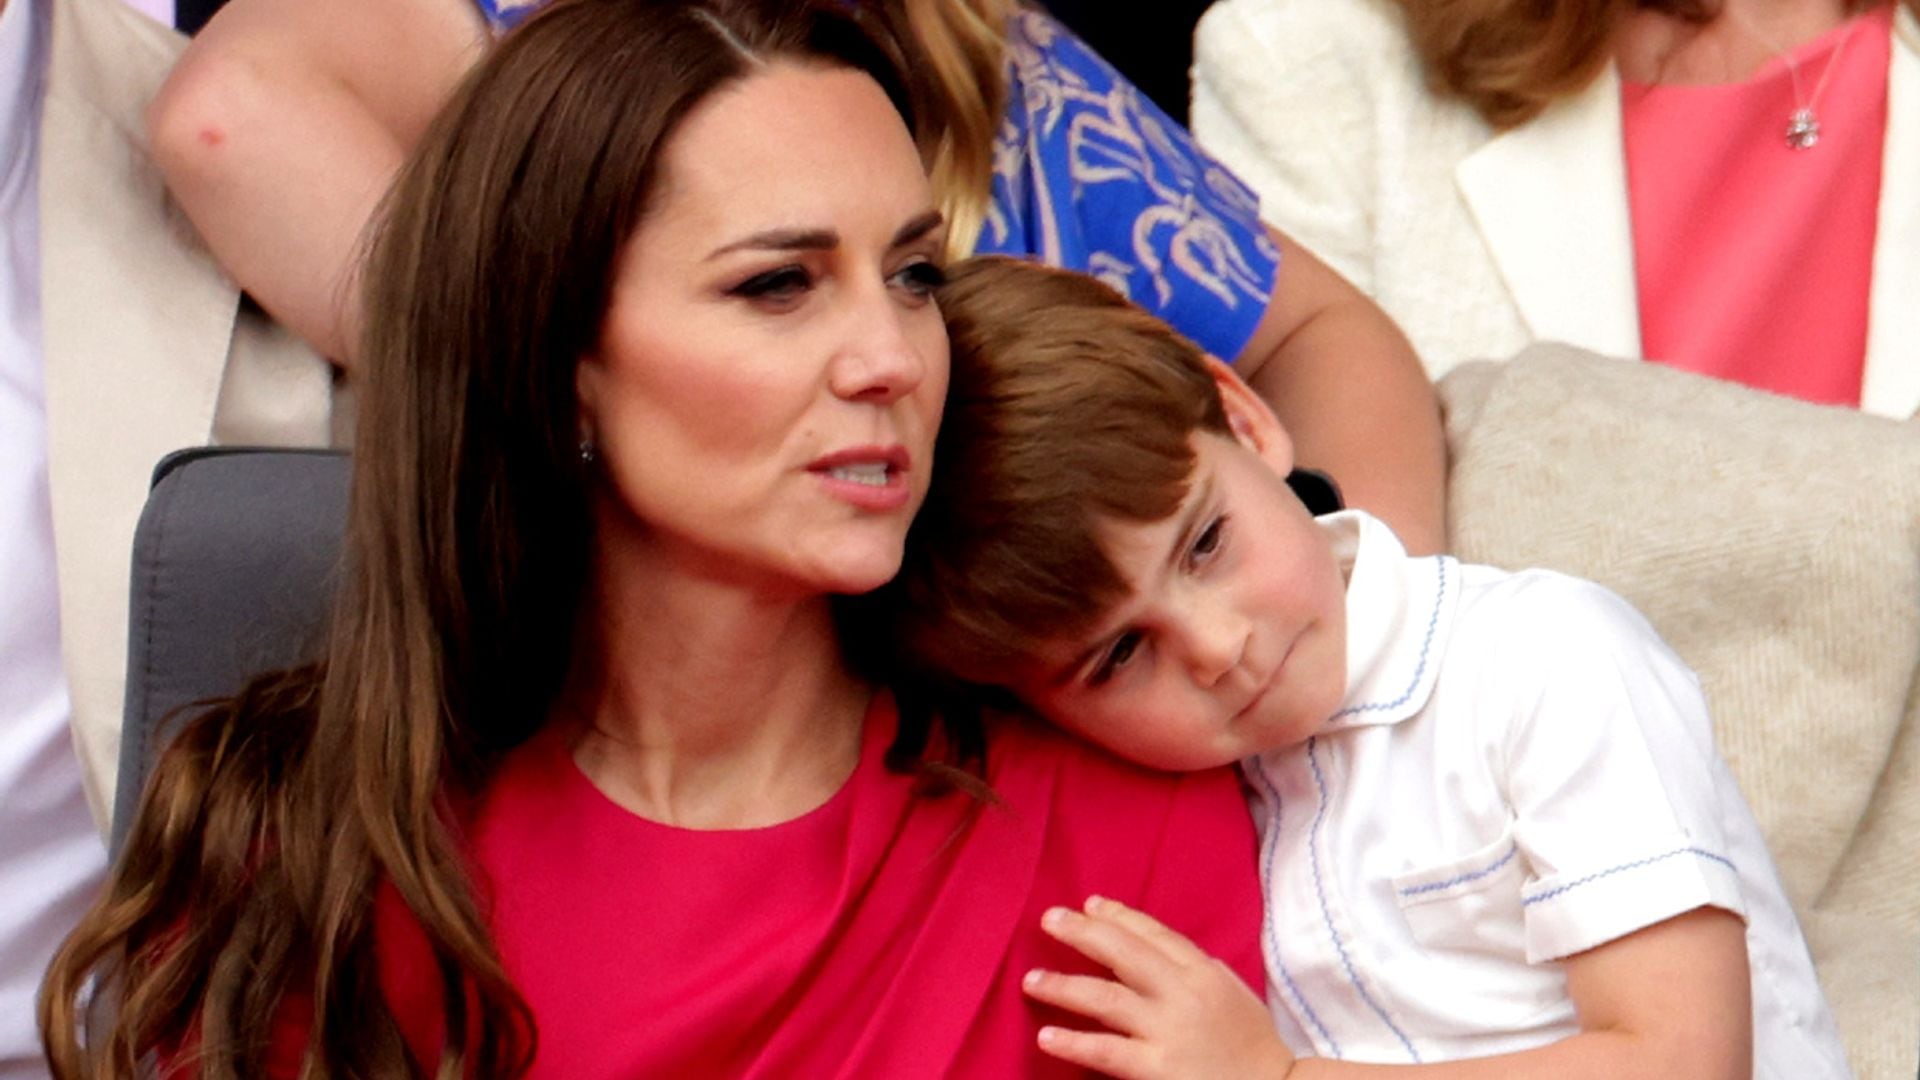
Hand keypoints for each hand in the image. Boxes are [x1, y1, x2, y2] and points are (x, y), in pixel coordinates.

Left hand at [1024, 895, 1294, 1078]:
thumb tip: (1155, 943)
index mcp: (1203, 972)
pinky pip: (1106, 1051)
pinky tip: (1048, 1035)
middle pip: (1123, 953)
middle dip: (1083, 933)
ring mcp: (1168, 1031)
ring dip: (1064, 986)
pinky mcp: (1157, 1068)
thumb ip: (1197, 968)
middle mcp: (1183, 994)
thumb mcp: (1232, 992)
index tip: (1089, 904)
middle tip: (1050, 919)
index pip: (1154, 934)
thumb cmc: (1253, 1045)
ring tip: (1032, 980)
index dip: (1118, 916)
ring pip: (1106, 998)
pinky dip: (1074, 1042)